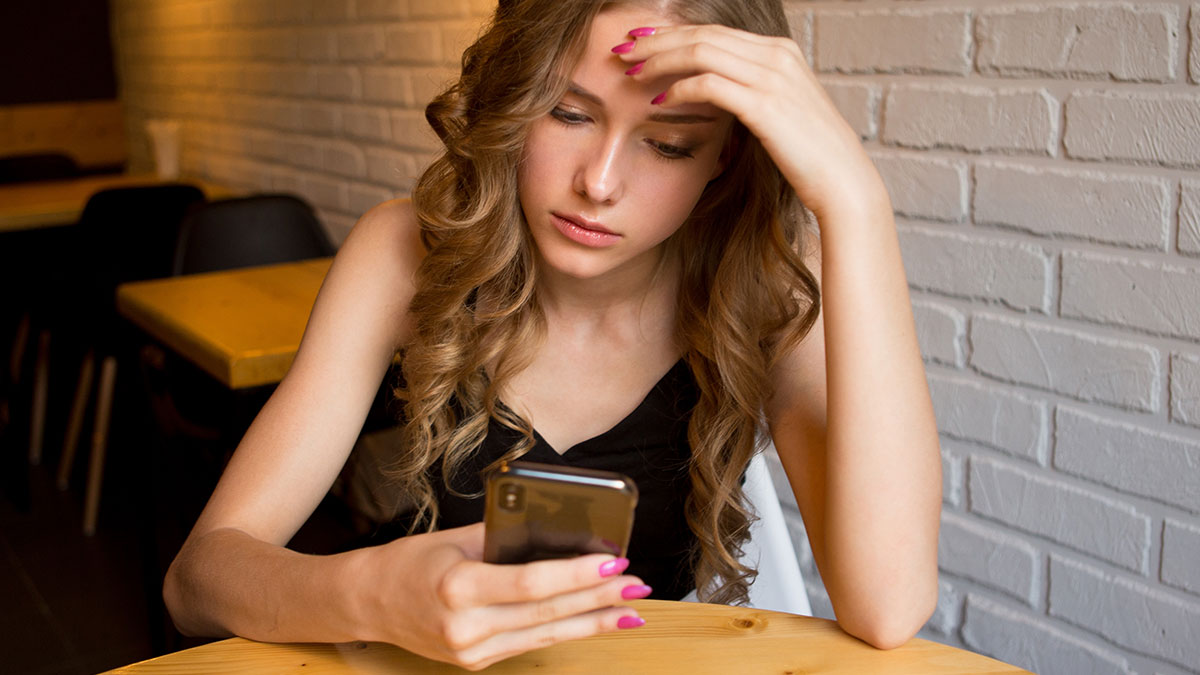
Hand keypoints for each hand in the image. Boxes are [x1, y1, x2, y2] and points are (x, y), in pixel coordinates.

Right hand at [356, 523, 647, 670]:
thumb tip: (561, 532)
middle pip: (547, 612)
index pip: (532, 582)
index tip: (615, 562)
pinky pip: (530, 642)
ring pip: (546, 633)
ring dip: (594, 622)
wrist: (369, 603)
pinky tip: (594, 621)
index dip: (577, 575)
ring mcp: (471, 650)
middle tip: (637, 586)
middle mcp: (465, 626)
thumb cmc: (413, 562)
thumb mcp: (457, 539)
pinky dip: (566, 630)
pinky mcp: (476, 662)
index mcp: (458, 587)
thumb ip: (507, 536)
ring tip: (631, 611)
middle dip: (599, 599)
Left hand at [617, 24, 886, 219]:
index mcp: (780, 52)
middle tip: (622, 51)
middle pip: (703, 34)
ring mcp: (773, 77)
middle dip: (658, 41)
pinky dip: (679, 88)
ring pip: (701, 52)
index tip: (641, 44)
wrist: (842, 182)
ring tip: (631, 73)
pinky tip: (659, 100)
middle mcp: (777, 56)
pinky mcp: (765, 105)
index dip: (673, 34)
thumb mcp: (779, 114)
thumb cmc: (809, 157)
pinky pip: (709, 84)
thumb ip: (749, 94)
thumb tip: (712, 93)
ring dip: (660, 60)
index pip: (715, 31)